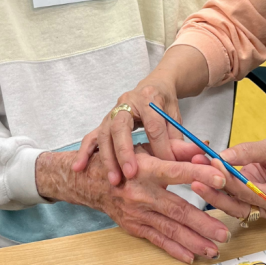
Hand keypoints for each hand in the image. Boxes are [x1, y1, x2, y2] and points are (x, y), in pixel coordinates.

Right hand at [37, 142, 234, 263]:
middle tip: (225, 231)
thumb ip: (177, 149)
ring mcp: (137, 213)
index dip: (199, 173)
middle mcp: (141, 193)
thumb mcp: (147, 148)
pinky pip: (157, 240)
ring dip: (194, 241)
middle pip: (177, 209)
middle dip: (203, 222)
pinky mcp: (134, 226)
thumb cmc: (124, 160)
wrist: (90, 181)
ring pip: (169, 229)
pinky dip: (174, 249)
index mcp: (146, 168)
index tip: (222, 179)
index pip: (175, 171)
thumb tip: (206, 148)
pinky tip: (191, 255)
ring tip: (215, 248)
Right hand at [72, 46, 209, 184]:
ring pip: (105, 134)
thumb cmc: (165, 103)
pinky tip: (79, 168)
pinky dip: (85, 152)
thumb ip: (179, 137)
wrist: (153, 84)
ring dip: (107, 158)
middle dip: (125, 152)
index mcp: (149, 98)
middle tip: (131, 174)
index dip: (161, 148)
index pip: (153, 125)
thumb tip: (187, 161)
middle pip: (122, 128)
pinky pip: (91, 136)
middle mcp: (127, 102)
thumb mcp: (176, 116)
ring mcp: (112, 111)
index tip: (168, 168)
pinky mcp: (103, 121)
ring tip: (113, 179)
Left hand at [191, 131, 265, 218]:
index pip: (249, 192)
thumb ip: (247, 152)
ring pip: (231, 203)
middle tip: (196, 177)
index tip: (214, 164)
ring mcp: (258, 205)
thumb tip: (223, 156)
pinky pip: (231, 196)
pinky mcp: (249, 198)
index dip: (229, 179)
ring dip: (212, 189)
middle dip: (215, 191)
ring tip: (196, 172)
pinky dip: (218, 185)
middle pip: (237, 205)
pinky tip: (204, 172)